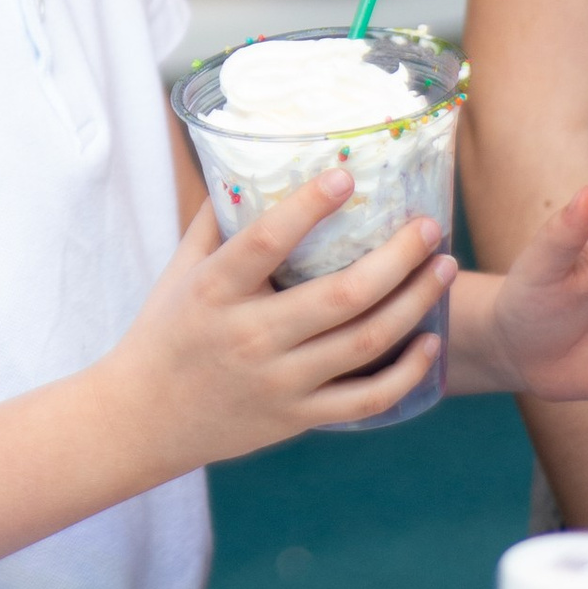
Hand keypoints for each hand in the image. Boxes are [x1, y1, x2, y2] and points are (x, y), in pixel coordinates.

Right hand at [116, 171, 450, 469]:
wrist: (143, 420)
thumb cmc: (164, 332)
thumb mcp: (179, 271)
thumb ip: (216, 222)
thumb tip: (251, 168)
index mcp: (215, 291)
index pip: (264, 242)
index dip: (307, 207)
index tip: (347, 174)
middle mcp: (250, 336)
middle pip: (340, 295)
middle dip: (396, 257)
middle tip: (429, 225)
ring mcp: (278, 382)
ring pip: (363, 342)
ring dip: (414, 303)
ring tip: (444, 267)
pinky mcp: (297, 417)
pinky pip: (365, 399)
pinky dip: (406, 373)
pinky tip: (430, 342)